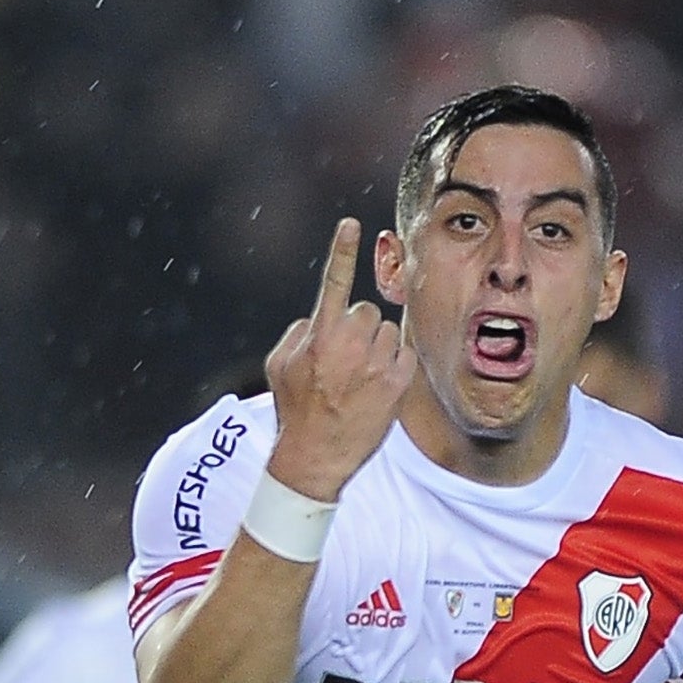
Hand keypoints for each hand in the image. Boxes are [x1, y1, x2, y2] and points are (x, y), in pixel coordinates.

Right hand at [263, 218, 414, 502]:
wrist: (315, 457)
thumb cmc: (295, 409)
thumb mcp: (280, 365)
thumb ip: (299, 331)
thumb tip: (319, 317)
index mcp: (318, 335)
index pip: (333, 282)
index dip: (342, 251)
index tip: (352, 224)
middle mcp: (349, 344)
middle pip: (365, 311)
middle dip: (357, 330)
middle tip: (344, 362)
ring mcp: (376, 363)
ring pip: (385, 331)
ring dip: (375, 347)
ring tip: (359, 378)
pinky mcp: (398, 383)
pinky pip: (402, 353)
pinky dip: (393, 365)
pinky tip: (376, 386)